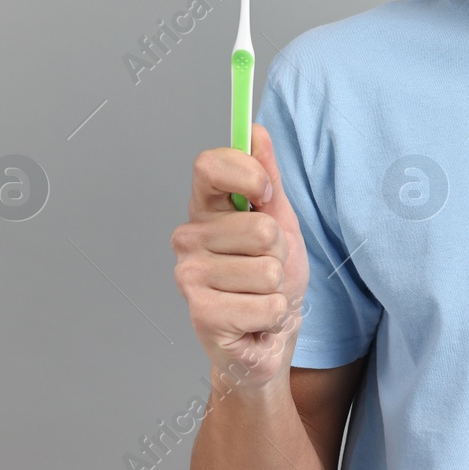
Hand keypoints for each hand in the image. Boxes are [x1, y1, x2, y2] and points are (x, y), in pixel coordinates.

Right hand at [171, 123, 310, 389]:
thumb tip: (255, 132)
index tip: (266, 196)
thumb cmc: (270, 279)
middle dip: (280, 251)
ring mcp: (189, 278)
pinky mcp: (202, 315)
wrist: (268, 337)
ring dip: (277, 287)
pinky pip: (267, 303)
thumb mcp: (279, 220)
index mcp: (205, 211)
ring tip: (259, 295)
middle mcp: (188, 240)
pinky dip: (273, 314)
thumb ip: (267, 177)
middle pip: (260, 226)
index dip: (248, 174)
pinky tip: (255, 320)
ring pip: (268, 268)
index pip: (209, 166)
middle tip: (267, 268)